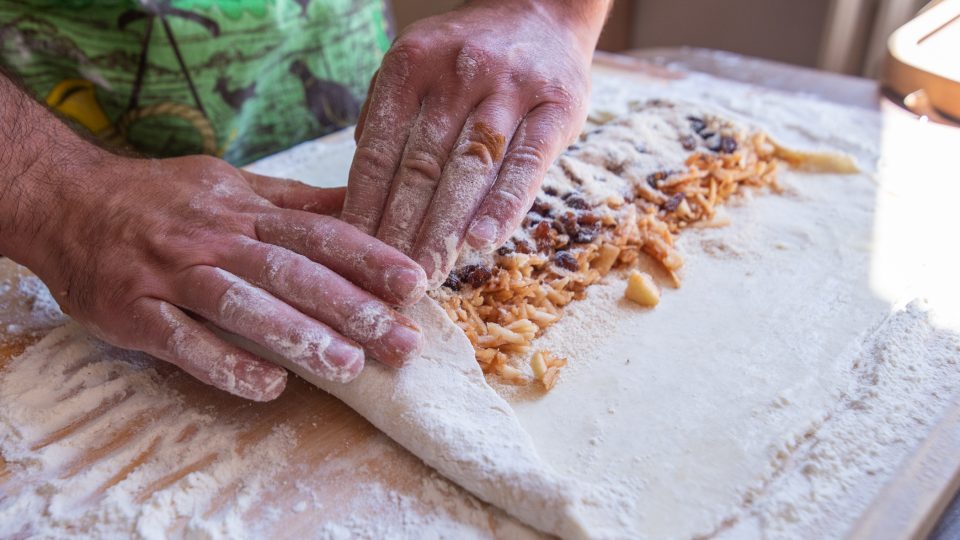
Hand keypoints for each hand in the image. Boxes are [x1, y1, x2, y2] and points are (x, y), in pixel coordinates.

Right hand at [8, 153, 426, 400]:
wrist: (69, 201)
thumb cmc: (164, 199)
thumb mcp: (233, 185)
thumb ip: (295, 201)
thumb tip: (358, 204)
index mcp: (245, 211)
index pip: (318, 233)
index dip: (369, 257)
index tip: (416, 284)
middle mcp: (216, 239)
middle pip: (292, 272)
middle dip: (352, 307)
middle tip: (402, 341)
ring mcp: (174, 274)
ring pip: (242, 303)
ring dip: (298, 335)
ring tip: (349, 366)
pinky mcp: (135, 310)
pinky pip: (184, 340)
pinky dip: (225, 362)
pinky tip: (268, 385)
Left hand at [341, 0, 608, 283]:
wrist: (543, 10)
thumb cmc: (470, 52)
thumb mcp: (416, 63)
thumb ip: (386, 115)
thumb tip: (357, 186)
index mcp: (411, 64)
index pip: (378, 151)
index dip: (365, 208)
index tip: (356, 253)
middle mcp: (458, 72)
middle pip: (421, 167)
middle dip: (402, 230)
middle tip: (392, 279)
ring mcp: (509, 89)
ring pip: (469, 171)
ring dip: (445, 230)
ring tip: (430, 274)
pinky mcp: (555, 108)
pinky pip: (526, 166)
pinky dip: (503, 206)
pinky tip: (483, 242)